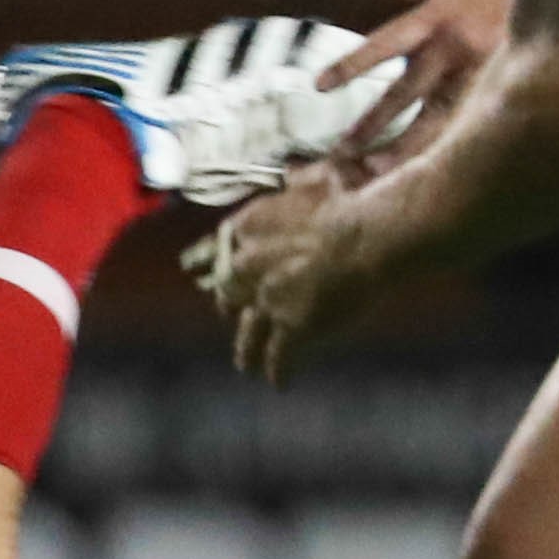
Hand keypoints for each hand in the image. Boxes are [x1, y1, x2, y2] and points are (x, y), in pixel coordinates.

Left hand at [187, 166, 370, 381]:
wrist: (365, 234)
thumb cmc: (348, 200)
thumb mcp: (312, 179)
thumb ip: (295, 182)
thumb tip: (292, 174)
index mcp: (245, 228)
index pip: (215, 249)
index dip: (206, 262)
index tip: (193, 270)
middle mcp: (246, 266)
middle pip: (228, 292)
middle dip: (228, 305)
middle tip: (228, 314)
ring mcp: (266, 299)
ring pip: (248, 332)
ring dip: (246, 350)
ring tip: (243, 365)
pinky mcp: (291, 326)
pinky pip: (280, 356)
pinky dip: (279, 371)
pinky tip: (278, 383)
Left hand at [323, 0, 512, 180]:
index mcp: (434, 18)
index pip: (381, 45)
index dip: (350, 66)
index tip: (319, 86)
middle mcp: (453, 49)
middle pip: (404, 92)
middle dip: (373, 123)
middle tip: (342, 150)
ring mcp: (481, 73)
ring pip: (437, 118)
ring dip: (407, 147)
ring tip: (377, 172)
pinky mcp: (506, 87)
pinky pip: (471, 122)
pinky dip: (448, 145)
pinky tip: (430, 169)